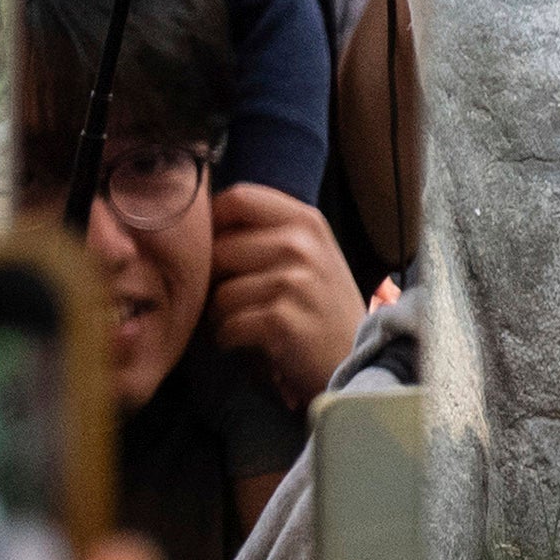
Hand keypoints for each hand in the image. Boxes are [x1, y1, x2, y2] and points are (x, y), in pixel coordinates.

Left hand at [209, 184, 370, 405]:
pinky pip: (228, 324)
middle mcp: (303, 245)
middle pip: (219, 249)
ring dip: (222, 316)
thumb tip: (203, 221)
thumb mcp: (310, 254)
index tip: (218, 251)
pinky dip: (231, 339)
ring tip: (247, 323)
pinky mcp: (282, 320)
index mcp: (307, 221)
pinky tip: (252, 342)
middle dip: (214, 281)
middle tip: (235, 301)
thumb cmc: (321, 307)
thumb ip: (269, 230)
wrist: (356, 360)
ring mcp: (295, 283)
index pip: (237, 199)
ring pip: (220, 292)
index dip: (213, 224)